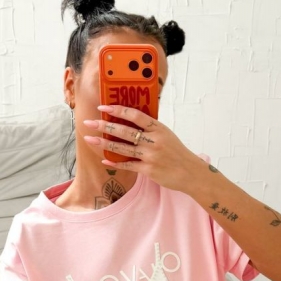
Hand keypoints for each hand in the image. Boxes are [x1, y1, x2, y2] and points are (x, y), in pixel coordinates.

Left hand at [83, 104, 204, 193]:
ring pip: (122, 148)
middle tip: (89, 123)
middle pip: (124, 131)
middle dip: (104, 126)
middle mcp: (154, 141)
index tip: (103, 107)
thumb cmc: (177, 153)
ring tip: (90, 140)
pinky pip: (128, 165)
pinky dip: (116, 163)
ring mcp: (150, 156)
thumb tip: (130, 121)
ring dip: (104, 144)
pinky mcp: (148, 170)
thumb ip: (150, 129)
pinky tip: (105, 160)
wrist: (190, 173)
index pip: (135, 115)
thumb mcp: (166, 135)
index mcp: (158, 128)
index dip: (117, 110)